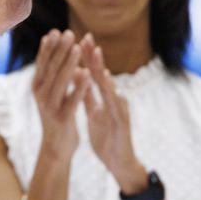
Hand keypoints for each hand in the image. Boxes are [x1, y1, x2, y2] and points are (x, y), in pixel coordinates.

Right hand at [32, 30, 90, 163]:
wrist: (55, 148)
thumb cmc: (56, 117)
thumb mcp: (49, 94)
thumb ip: (51, 76)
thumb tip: (52, 52)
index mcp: (37, 87)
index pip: (42, 62)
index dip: (49, 46)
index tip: (56, 30)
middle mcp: (40, 95)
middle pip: (51, 68)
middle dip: (60, 49)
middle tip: (68, 32)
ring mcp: (50, 107)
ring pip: (60, 81)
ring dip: (69, 63)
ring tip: (77, 47)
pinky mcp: (62, 118)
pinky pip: (72, 99)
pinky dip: (78, 86)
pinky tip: (86, 74)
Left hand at [81, 40, 144, 187]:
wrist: (118, 162)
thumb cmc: (106, 136)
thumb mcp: (93, 112)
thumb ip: (87, 95)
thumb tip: (76, 75)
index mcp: (104, 97)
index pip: (93, 73)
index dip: (85, 57)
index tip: (76, 39)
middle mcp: (113, 99)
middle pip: (102, 75)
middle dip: (94, 56)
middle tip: (85, 37)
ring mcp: (120, 110)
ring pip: (111, 87)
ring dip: (103, 71)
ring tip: (96, 56)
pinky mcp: (124, 123)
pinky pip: (119, 108)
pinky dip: (115, 97)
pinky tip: (112, 88)